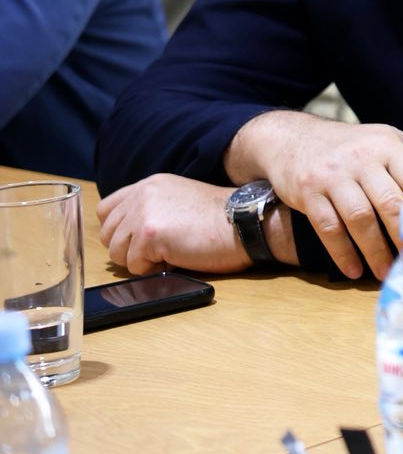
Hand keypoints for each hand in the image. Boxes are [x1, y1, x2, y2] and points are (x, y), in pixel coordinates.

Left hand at [98, 175, 245, 275]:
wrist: (244, 223)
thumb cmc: (220, 219)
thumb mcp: (180, 201)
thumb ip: (152, 208)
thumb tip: (128, 234)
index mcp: (149, 185)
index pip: (106, 210)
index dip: (118, 230)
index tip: (137, 240)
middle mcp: (142, 194)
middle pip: (107, 233)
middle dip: (128, 248)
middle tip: (158, 250)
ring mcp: (143, 213)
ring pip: (116, 252)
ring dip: (140, 260)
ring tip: (170, 253)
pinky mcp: (150, 234)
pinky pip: (134, 264)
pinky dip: (153, 268)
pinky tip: (175, 257)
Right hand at [225, 111, 402, 280]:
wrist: (292, 138)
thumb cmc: (355, 144)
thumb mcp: (393, 141)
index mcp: (388, 146)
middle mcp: (361, 159)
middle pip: (390, 203)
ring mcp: (332, 176)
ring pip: (359, 219)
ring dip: (374, 251)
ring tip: (386, 272)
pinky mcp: (307, 193)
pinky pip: (327, 227)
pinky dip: (342, 252)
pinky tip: (353, 270)